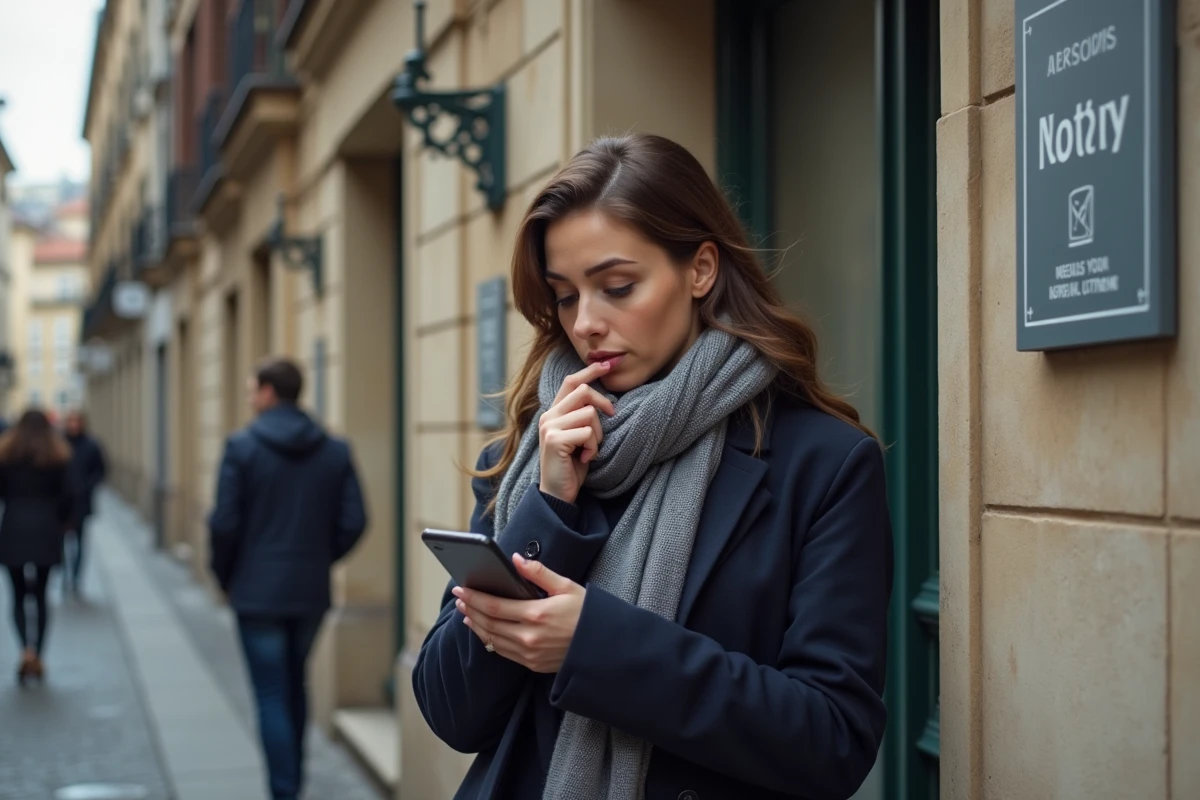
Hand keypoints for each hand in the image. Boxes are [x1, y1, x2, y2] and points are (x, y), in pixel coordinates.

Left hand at [454, 554, 584, 673]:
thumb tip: (515, 559)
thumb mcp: (566, 587)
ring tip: (467, 613)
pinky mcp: (532, 664)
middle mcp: (529, 637)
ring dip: (477, 625)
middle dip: (470, 609)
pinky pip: (503, 652)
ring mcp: (529, 654)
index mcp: (536, 614)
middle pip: (489, 623)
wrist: (602, 647)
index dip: (474, 597)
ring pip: (492, 640)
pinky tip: (485, 630)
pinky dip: (489, 640)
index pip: (494, 606)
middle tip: (459, 599)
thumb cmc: (586, 613)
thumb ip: (539, 573)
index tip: (461, 589)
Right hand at [538, 361, 616, 503]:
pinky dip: (593, 447)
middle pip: (584, 392)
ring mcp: (549, 427)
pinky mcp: (554, 440)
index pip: (571, 381)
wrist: (558, 493)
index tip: (608, 364)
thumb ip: (583, 417)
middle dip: (603, 406)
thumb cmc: (573, 465)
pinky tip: (586, 459)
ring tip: (590, 450)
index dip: (590, 371)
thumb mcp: (578, 436)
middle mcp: (548, 416)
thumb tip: (605, 400)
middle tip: (611, 418)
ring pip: (589, 414)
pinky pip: (587, 433)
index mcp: (554, 412)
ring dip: (598, 435)